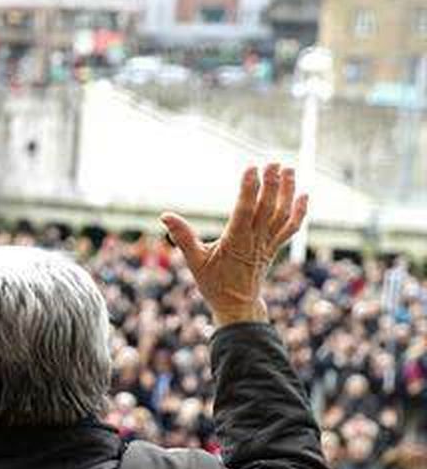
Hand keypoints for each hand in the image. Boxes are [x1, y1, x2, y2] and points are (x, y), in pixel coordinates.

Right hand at [160, 163, 307, 326]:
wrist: (237, 304)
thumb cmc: (213, 283)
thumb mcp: (194, 262)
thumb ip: (182, 237)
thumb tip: (165, 216)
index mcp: (235, 242)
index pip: (244, 211)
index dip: (249, 189)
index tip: (251, 169)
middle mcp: (255, 241)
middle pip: (267, 209)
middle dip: (271, 185)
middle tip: (273, 163)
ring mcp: (267, 244)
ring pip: (281, 214)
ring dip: (287, 192)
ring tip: (288, 170)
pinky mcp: (274, 247)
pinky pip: (291, 228)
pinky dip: (299, 212)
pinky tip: (303, 195)